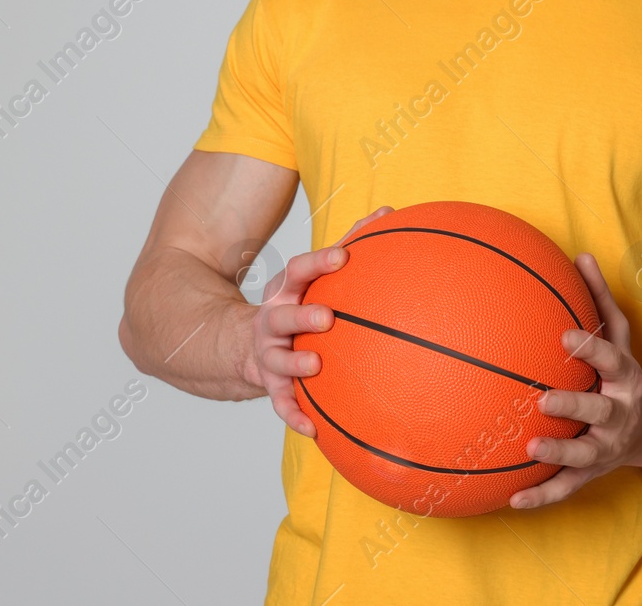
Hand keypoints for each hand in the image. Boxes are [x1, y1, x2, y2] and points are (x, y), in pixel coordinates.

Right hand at [249, 206, 392, 437]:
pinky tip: (312, 429)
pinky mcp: (270, 384)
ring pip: (277, 359)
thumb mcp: (316, 275)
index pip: (299, 270)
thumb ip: (352, 243)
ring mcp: (269, 353)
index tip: (344, 256)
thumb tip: (389, 212)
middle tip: (327, 317)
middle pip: (281, 313)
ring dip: (295, 364)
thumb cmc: (303, 302)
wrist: (252, 344)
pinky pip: (280, 403)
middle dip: (302, 315)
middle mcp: (272, 318)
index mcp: (287, 289)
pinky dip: (294, 415)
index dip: (319, 262)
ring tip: (315, 366)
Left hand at [509, 252, 641, 508]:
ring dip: (558, 454)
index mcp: (626, 379)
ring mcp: (607, 447)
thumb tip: (580, 254)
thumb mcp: (620, 337)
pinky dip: (541, 496)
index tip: (565, 337)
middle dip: (574, 407)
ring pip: (584, 454)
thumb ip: (600, 300)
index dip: (591, 350)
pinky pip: (566, 488)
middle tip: (544, 401)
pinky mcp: (593, 472)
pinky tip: (512, 501)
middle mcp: (619, 415)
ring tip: (530, 448)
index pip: (611, 360)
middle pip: (600, 412)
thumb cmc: (625, 376)